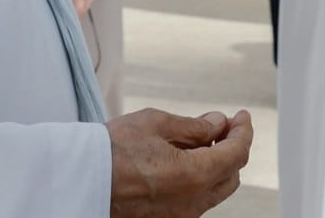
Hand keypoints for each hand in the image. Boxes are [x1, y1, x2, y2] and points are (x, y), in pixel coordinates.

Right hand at [108, 108, 251, 217]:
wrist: (80, 180)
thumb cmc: (112, 150)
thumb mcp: (157, 124)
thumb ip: (195, 126)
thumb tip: (218, 124)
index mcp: (194, 176)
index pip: (237, 153)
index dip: (244, 131)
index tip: (242, 117)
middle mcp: (192, 203)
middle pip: (231, 175)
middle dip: (232, 148)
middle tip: (222, 126)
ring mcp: (179, 216)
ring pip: (213, 191)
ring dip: (215, 164)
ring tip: (198, 140)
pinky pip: (194, 200)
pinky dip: (198, 179)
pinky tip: (182, 160)